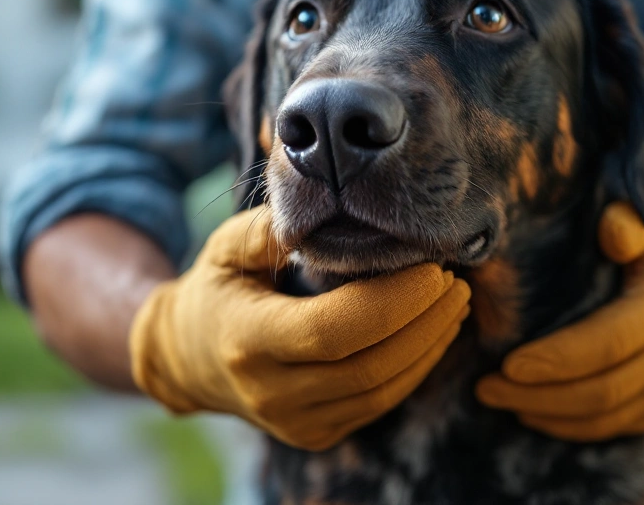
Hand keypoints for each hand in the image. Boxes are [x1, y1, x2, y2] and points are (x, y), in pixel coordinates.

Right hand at [129, 207, 470, 449]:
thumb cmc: (217, 288)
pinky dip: (414, 367)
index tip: (432, 269)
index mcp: (248, 340)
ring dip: (429, 346)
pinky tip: (434, 332)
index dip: (393, 302)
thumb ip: (266, 230)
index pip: (334, 330)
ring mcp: (295, 422)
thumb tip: (318, 209)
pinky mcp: (315, 433)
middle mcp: (271, 393)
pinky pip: (378, 403)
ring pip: (382, 391)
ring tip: (455, 303)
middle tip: (456, 281)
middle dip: (425, 322)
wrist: (187, 359)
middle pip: (369, 366)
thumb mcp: (226, 249)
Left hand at [475, 202, 643, 440]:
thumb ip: (628, 224)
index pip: (609, 342)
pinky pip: (609, 428)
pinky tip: (528, 410)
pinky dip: (564, 425)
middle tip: (484, 387)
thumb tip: (610, 230)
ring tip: (496, 397)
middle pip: (601, 390)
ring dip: (544, 413)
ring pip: (602, 417)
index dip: (558, 358)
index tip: (508, 365)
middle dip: (538, 393)